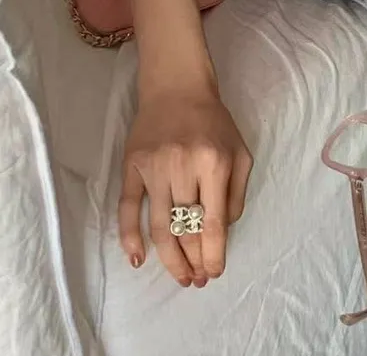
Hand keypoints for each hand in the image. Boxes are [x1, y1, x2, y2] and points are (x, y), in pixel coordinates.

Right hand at [118, 86, 252, 287]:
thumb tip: (223, 231)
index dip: (213, 255)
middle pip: (186, 230)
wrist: (176, 86)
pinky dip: (129, 236)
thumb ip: (237, 193)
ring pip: (159, 226)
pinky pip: (127, 207)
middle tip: (197, 280)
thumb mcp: (240, 152)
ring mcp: (154, 167)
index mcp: (215, 164)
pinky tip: (137, 260)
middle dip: (193, 262)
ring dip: (169, 259)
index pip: (213, 224)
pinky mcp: (132, 165)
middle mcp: (183, 167)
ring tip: (180, 277)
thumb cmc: (213, 122)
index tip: (214, 272)